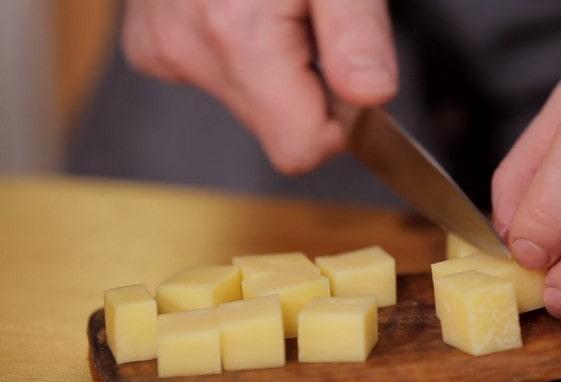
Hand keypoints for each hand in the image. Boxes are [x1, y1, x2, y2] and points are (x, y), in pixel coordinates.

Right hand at [121, 0, 396, 173]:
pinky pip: (211, 72)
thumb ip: (355, 34)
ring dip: (271, 67)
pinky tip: (239, 7)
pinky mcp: (151, 40)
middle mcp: (191, 52)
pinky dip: (236, 50)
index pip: (299, 148)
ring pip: (245, 101)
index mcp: (241, 40)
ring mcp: (165, 46)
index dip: (337, 127)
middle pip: (273, 126)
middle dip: (304, 87)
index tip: (347, 79)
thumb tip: (370, 97)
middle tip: (310, 22)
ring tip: (271, 6)